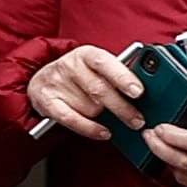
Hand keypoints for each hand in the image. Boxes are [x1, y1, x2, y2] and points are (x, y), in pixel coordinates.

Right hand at [26, 45, 145, 144]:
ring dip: (103, 117)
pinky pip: (71, 119)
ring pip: (89, 107)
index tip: (138, 92)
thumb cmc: (79, 76)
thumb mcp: (96, 69)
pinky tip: (103, 132)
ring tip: (110, 118)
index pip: (105, 63)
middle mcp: (69, 65)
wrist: (42, 82)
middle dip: (122, 108)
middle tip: (138, 120)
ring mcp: (56, 83)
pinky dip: (90, 128)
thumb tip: (144, 91)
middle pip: (100, 90)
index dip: (123, 77)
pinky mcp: (45, 101)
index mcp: (86, 54)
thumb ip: (118, 75)